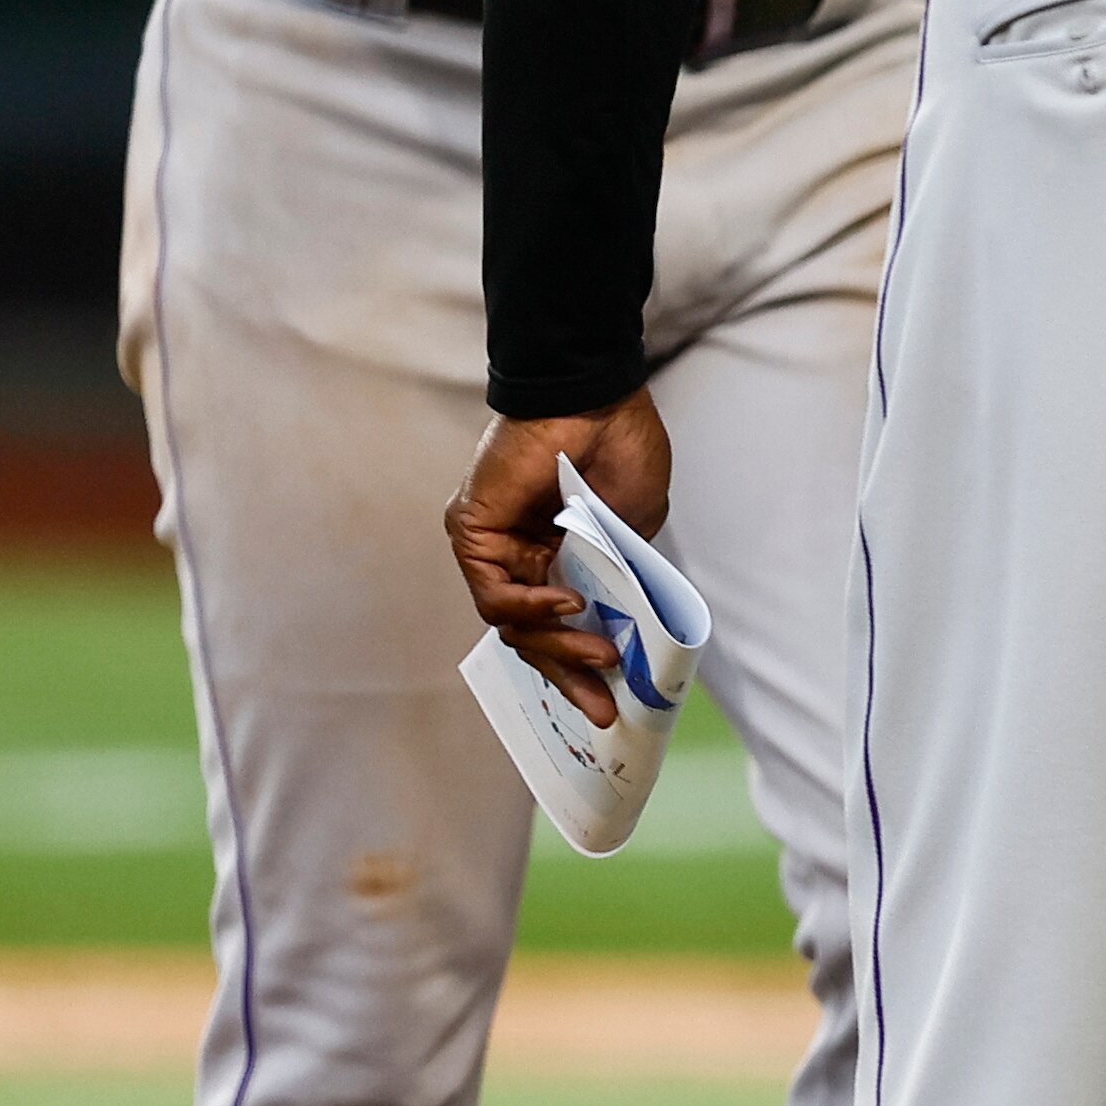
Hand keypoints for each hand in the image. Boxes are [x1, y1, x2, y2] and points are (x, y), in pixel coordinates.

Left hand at [446, 394, 675, 726]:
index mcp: (554, 555)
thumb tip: (620, 624)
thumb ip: (618, 574)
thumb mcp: (634, 527)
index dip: (582, 665)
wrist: (597, 396)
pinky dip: (531, 607)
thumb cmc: (621, 448)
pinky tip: (569, 607)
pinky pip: (494, 591)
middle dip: (569, 676)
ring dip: (558, 646)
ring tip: (601, 657)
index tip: (613, 698)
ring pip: (512, 622)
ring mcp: (491, 547)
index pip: (556, 625)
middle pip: (531, 636)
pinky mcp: (472, 532)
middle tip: (602, 709)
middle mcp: (516, 556)